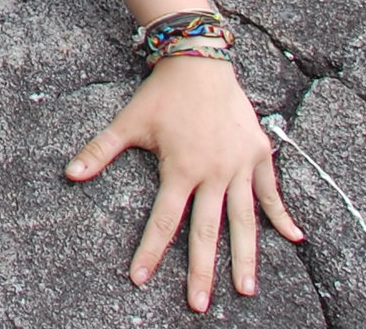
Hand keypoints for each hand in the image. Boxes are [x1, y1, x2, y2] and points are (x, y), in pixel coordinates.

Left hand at [67, 55, 301, 312]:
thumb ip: (100, 151)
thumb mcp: (128, 122)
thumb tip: (69, 174)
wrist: (199, 61)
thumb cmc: (161, 94)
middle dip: (201, 271)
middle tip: (199, 305)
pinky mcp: (259, 155)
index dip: (149, 251)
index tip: (139, 279)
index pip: (163, 221)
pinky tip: (296, 240)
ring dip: (245, 256)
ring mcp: (239, 166)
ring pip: (244, 220)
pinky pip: (272, 192)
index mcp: (180, 169)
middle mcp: (213, 173)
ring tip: (245, 289)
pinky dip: (283, 215)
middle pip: (207, 232)